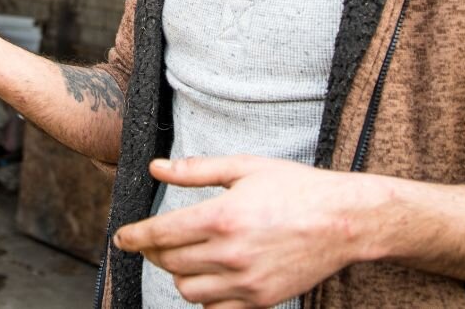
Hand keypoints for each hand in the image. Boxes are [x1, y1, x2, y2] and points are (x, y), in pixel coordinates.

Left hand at [112, 155, 371, 308]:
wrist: (342, 220)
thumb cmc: (295, 187)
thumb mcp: (244, 168)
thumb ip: (195, 170)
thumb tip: (156, 168)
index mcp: (222, 217)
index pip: (161, 234)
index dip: (134, 237)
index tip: (121, 238)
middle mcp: (230, 254)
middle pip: (170, 262)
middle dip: (154, 252)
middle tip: (154, 240)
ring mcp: (246, 282)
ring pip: (188, 290)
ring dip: (178, 274)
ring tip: (183, 256)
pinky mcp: (261, 301)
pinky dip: (204, 297)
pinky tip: (209, 277)